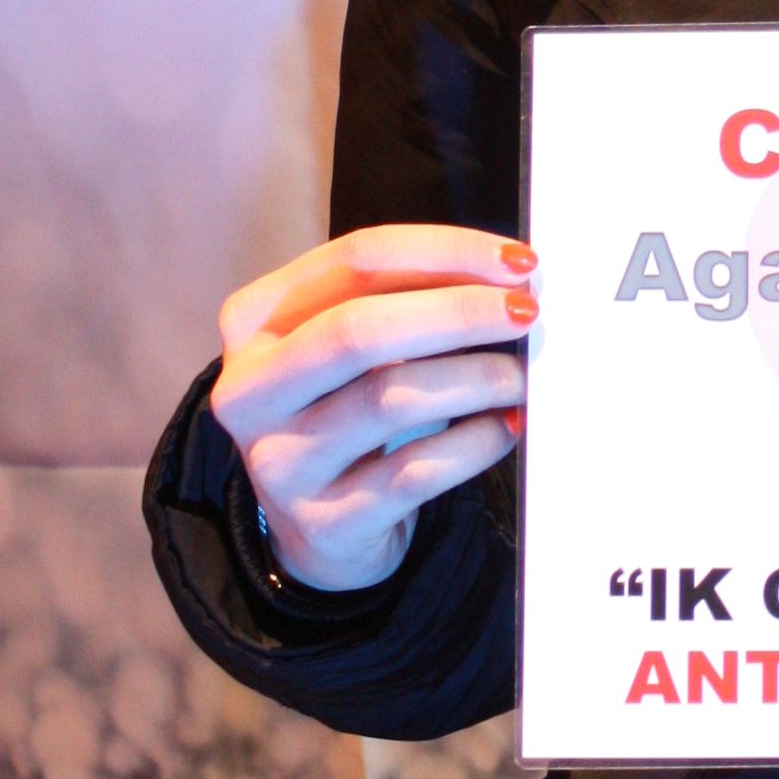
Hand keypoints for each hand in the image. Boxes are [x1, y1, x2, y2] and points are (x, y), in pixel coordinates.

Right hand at [213, 225, 535, 592]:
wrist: (318, 527)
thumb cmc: (344, 410)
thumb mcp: (349, 348)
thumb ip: (404, 301)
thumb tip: (507, 278)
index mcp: (255, 321)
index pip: (355, 260)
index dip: (445, 251)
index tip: (516, 261)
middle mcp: (253, 389)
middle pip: (360, 329)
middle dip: (458, 312)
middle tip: (526, 312)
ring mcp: (282, 461)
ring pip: (391, 399)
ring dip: (475, 378)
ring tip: (519, 376)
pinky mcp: (326, 521)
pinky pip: (416, 471)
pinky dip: (474, 441)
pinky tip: (505, 425)